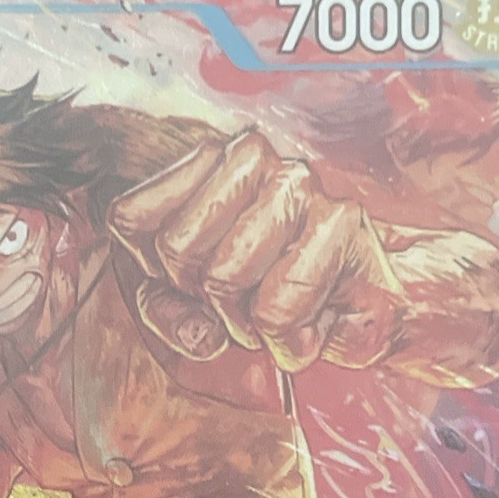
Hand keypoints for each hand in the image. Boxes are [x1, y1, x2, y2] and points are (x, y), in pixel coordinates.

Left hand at [109, 130, 402, 370]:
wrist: (368, 312)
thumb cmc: (275, 300)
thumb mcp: (197, 311)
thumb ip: (169, 313)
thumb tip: (197, 330)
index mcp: (205, 163)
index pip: (130, 219)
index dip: (153, 273)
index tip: (192, 284)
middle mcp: (248, 156)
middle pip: (175, 250)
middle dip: (205, 300)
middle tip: (245, 305)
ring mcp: (295, 181)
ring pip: (224, 277)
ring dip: (248, 325)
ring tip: (278, 316)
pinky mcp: (339, 216)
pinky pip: (276, 308)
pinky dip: (287, 342)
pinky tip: (308, 331)